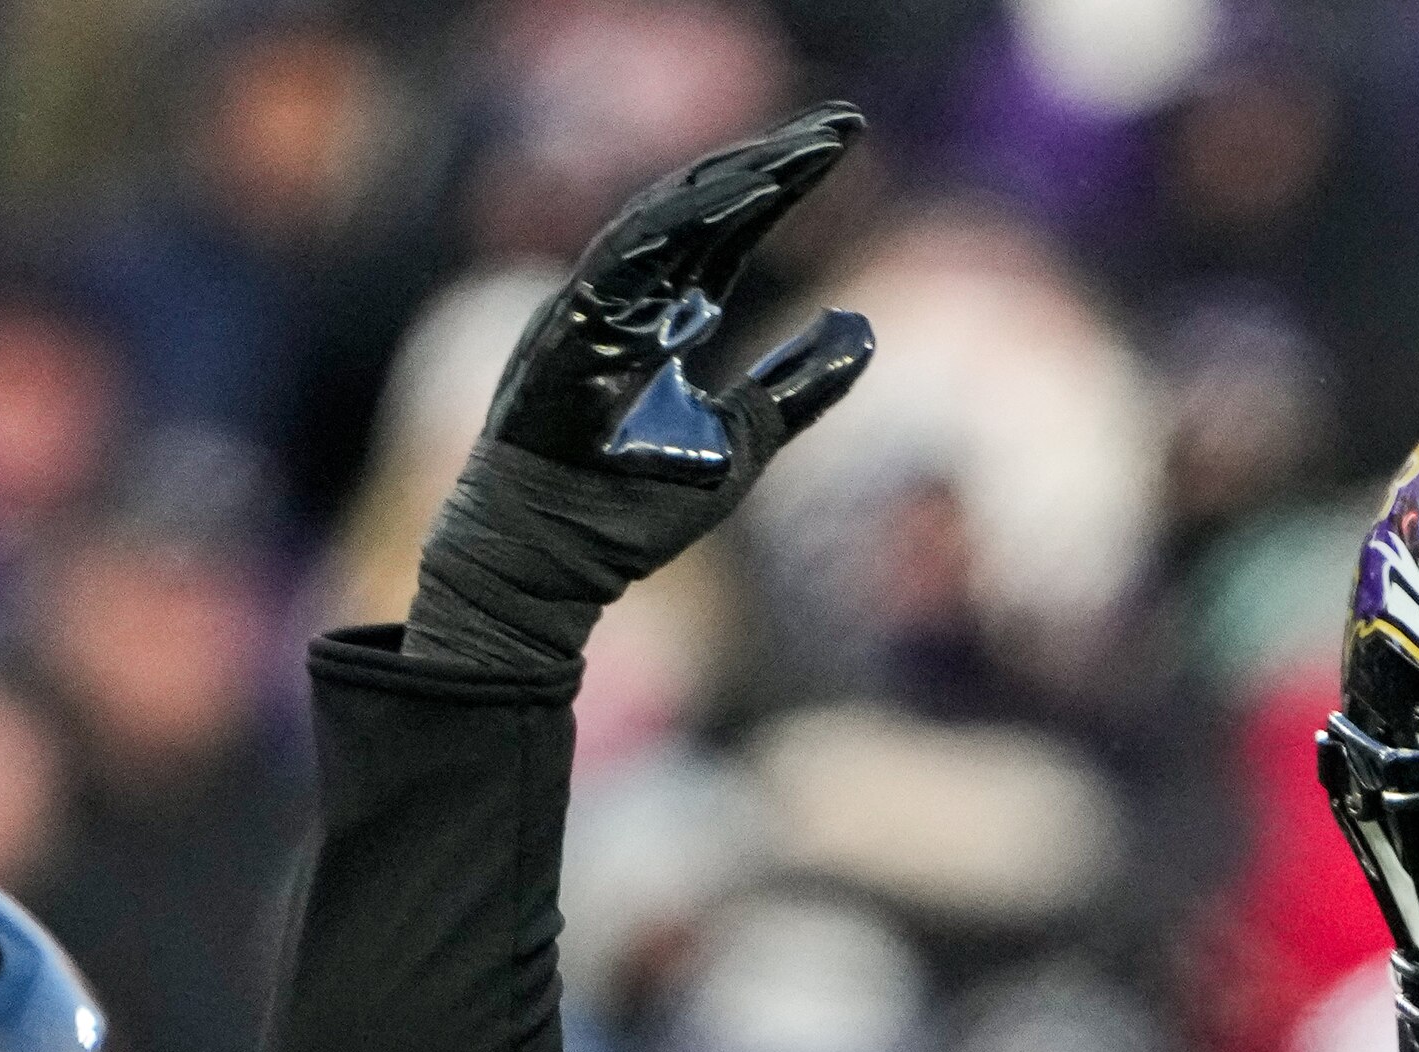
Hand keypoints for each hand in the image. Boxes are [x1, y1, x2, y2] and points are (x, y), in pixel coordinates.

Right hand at [405, 107, 877, 677]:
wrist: (555, 560)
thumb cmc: (634, 504)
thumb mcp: (746, 438)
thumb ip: (799, 384)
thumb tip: (863, 325)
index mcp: (663, 311)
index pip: (729, 226)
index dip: (784, 183)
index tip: (845, 142)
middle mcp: (627, 294)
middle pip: (703, 206)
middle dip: (773, 161)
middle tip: (842, 125)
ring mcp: (591, 305)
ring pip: (663, 218)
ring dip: (733, 184)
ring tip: (798, 157)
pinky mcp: (565, 330)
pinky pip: (619, 262)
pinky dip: (674, 229)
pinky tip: (734, 201)